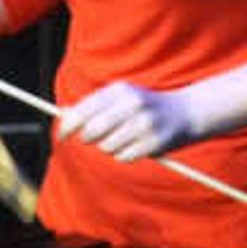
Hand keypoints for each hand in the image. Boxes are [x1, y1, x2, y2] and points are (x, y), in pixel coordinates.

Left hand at [56, 78, 200, 160]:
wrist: (186, 112)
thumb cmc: (144, 107)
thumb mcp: (122, 97)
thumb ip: (95, 106)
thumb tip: (65, 119)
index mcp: (120, 90)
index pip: (84, 110)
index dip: (68, 126)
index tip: (61, 136)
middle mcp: (131, 104)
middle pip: (92, 131)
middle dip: (89, 138)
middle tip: (95, 138)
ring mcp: (144, 124)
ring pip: (107, 147)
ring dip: (110, 147)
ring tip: (125, 138)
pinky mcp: (153, 142)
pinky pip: (123, 157)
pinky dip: (125, 155)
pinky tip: (137, 145)